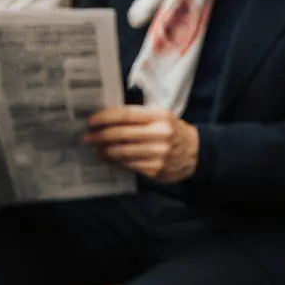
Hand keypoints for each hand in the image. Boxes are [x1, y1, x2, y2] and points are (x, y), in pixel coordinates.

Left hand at [84, 106, 199, 182]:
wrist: (197, 153)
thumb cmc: (173, 132)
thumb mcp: (162, 118)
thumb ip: (138, 117)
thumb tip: (106, 120)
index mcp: (160, 117)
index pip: (126, 115)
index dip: (105, 118)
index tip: (91, 122)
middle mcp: (160, 134)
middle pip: (121, 134)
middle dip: (100, 136)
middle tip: (87, 137)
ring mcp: (158, 153)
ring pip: (122, 152)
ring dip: (104, 151)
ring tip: (96, 149)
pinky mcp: (155, 170)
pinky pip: (128, 165)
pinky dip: (115, 162)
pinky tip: (108, 159)